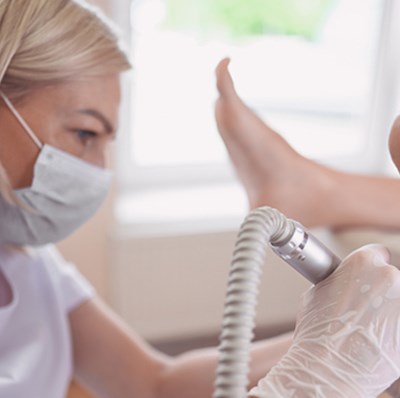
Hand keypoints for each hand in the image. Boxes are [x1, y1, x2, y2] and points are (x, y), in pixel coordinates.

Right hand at [249, 244, 399, 396]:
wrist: (328, 367)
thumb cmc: (318, 331)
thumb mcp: (316, 292)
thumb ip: (336, 280)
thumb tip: (341, 282)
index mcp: (362, 262)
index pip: (376, 252)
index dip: (369, 267)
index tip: (366, 277)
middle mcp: (388, 277)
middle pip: (390, 277)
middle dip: (378, 290)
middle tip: (362, 308)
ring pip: (398, 300)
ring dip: (388, 309)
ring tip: (370, 327)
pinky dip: (393, 328)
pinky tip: (378, 338)